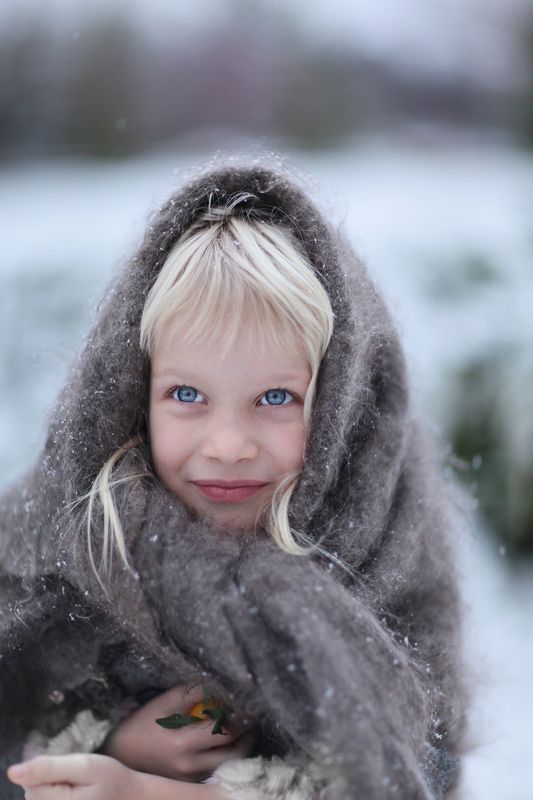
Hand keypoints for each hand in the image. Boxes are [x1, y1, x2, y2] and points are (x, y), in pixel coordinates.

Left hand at [6, 753, 139, 799]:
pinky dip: (56, 799)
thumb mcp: (85, 766)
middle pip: (32, 795)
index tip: (73, 772)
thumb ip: (48, 768)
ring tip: (78, 789)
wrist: (132, 799)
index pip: (31, 784)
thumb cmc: (111, 779)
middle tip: (78, 780)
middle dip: (50, 782)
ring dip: (53, 792)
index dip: (50, 771)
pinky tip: (74, 798)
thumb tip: (12, 772)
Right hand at [99, 684, 253, 782]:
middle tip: (246, 716)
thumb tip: (218, 686)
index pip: (225, 731)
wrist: (122, 753)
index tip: (244, 703)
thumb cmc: (143, 724)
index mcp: (182, 744)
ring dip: (238, 746)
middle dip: (244, 732)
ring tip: (239, 729)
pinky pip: (215, 770)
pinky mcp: (189, 784)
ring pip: (228, 763)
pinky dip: (223, 756)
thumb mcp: (164, 702)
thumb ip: (191, 693)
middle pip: (233, 752)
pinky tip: (221, 742)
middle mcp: (189, 767)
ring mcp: (190, 779)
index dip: (239, 715)